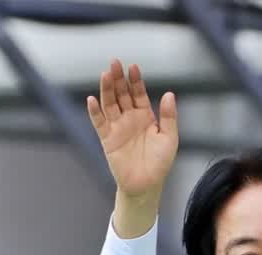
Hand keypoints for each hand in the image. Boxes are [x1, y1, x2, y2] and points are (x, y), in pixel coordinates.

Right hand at [87, 60, 177, 237]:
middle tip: (114, 63)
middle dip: (118, 79)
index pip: (138, 93)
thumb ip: (168, 116)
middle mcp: (129, 119)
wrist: (146, 185)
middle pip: (122, 94)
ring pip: (110, 104)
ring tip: (105, 74)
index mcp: (145, 116)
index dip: (135, 80)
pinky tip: (92, 99)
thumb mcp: (170, 137)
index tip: (133, 67)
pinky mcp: (107, 139)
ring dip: (106, 90)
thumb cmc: (160, 163)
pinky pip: (99, 123)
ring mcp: (117, 128)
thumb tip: (169, 94)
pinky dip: (95, 112)